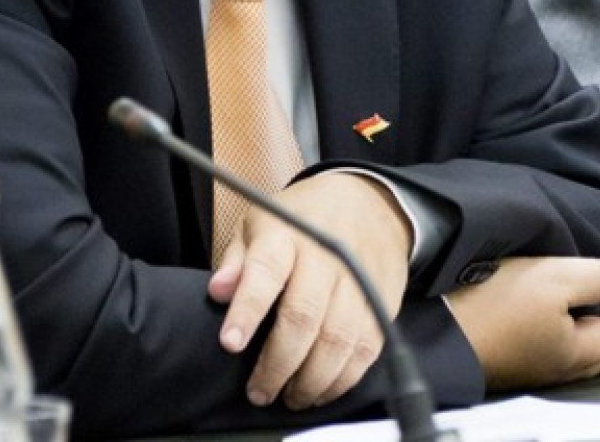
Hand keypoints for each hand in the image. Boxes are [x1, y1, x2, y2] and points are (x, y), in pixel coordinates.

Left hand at [206, 170, 412, 410]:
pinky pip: (366, 349)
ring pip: (338, 341)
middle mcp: (326, 257)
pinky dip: (343, 379)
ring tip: (289, 397)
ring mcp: (358, 281)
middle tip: (259, 392)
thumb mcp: (258, 223)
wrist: (370, 203)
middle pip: (304, 317)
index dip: (247, 310)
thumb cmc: (302, 220)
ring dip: (311, 380)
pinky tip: (321, 390)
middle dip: (278, 363)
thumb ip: (236, 260)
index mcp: (287, 235)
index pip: (265, 272)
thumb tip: (217, 292)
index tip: (230, 342)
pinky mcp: (382, 302)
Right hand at [444, 255, 599, 390]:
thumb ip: (594, 277)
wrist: (438, 330)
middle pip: (595, 356)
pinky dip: (562, 349)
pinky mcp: (503, 364)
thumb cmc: (497, 303)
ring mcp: (528, 370)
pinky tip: (552, 339)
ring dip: (588, 348)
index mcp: (575, 349)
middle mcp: (555, 367)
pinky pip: (548, 359)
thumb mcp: (552, 278)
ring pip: (571, 362)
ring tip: (593, 339)